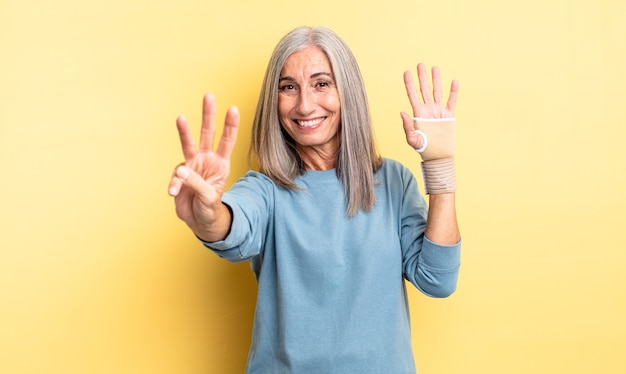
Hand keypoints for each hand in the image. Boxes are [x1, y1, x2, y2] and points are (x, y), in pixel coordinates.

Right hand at [168, 93, 239, 238]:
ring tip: (181, 117)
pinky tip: (174, 193)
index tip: (233, 108)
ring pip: (188, 144)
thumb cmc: (210, 207)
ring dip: (184, 131)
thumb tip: (182, 171)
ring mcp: (192, 166)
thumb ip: (197, 184)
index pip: (227, 141)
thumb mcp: (210, 198)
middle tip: (209, 95)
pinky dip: (175, 184)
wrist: (200, 221)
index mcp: (221, 164)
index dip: (230, 126)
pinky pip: (176, 177)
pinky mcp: (180, 175)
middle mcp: (207, 160)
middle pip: (208, 133)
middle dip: (208, 115)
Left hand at [400, 63, 458, 149]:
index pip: (412, 95)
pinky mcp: (448, 115)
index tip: (406, 72)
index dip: (409, 84)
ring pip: (437, 92)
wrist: (437, 154)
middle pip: (424, 89)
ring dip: (436, 80)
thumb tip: (402, 112)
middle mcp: (428, 109)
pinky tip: (454, 81)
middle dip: (422, 77)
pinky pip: (452, 101)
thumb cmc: (423, 148)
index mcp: (418, 113)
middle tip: (420, 64)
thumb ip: (407, 127)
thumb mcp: (412, 139)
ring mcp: (438, 111)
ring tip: (434, 68)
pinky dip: (453, 92)